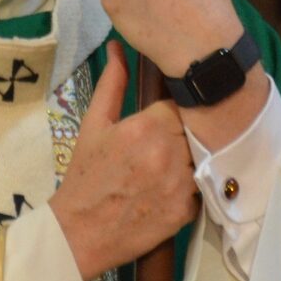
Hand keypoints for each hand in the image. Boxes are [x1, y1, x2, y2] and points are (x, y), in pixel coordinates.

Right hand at [49, 42, 198, 280]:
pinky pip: (200, 188)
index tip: (164, 115)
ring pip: (202, 158)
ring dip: (190, 158)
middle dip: (184, 133)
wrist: (79, 233)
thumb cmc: (84, 175)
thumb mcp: (94, 124)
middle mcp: (168, 154)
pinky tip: (169, 188)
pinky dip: (189, 187)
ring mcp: (180, 185)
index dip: (175, 108)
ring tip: (167, 165)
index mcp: (146, 127)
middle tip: (166, 141)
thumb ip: (112, 83)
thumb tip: (118, 47)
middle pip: (195, 130)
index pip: (181, 103)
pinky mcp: (186, 212)